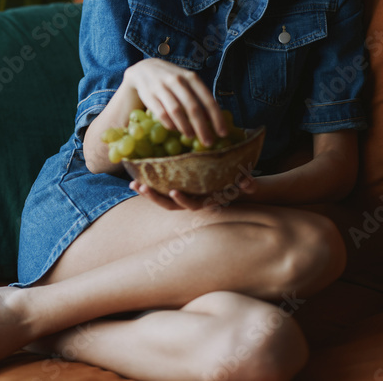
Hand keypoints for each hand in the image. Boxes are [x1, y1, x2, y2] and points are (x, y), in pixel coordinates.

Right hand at [122, 59, 227, 146]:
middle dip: (202, 127)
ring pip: (176, 110)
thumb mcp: (187, 83)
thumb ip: (199, 98)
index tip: (223, 133)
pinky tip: (175, 130)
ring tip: (191, 137)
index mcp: (191, 77)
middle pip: (193, 107)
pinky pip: (161, 113)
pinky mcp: (149, 95)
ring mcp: (162, 87)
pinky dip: (169, 123)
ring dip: (185, 126)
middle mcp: (177, 81)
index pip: (208, 100)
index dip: (217, 118)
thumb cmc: (171, 79)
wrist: (143, 69)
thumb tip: (212, 119)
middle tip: (208, 142)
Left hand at [129, 173, 256, 210]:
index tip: (173, 191)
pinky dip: (149, 185)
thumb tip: (248, 182)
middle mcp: (193, 202)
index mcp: (206, 201)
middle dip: (155, 198)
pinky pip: (161, 190)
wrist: (236, 187)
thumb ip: (247, 184)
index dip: (183, 200)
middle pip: (171, 206)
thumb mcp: (245, 183)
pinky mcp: (177, 189)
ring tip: (134, 183)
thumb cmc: (240, 183)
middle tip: (142, 187)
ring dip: (147, 193)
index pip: (193, 205)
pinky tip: (136, 176)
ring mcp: (184, 198)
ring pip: (162, 200)